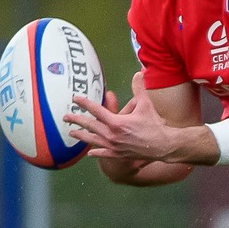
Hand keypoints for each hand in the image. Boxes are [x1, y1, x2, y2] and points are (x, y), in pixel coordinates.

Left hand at [64, 80, 184, 162]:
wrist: (163, 146)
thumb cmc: (154, 125)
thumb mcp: (146, 105)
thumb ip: (139, 89)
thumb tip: (139, 73)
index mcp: (116, 122)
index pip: (96, 110)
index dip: (84, 103)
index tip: (75, 99)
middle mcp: (111, 135)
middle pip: (90, 126)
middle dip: (76, 120)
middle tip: (66, 116)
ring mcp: (114, 146)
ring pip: (93, 140)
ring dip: (81, 136)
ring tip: (71, 133)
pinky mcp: (118, 155)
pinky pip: (103, 154)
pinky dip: (96, 153)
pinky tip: (89, 153)